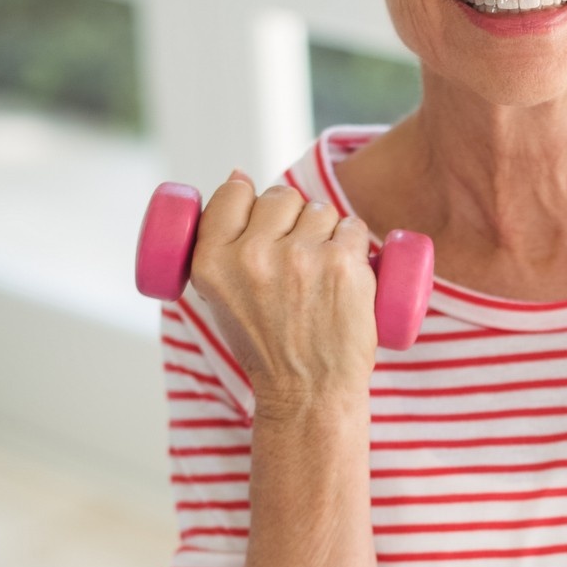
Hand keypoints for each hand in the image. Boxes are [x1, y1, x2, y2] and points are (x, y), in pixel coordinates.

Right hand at [188, 170, 377, 408]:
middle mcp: (251, 255)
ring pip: (320, 210)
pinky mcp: (341, 262)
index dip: (252, 204)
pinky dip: (354, 246)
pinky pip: (352, 227)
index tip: (264, 230)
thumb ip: (220, 243)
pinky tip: (346, 274)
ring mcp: (299, 256)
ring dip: (327, 232)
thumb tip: (239, 173)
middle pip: (281, 197)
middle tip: (298, 261)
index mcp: (212, 261)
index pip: (232, 193)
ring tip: (321, 274)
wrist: (308, 393)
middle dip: (294, 219)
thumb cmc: (268, 346)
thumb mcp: (221, 297)